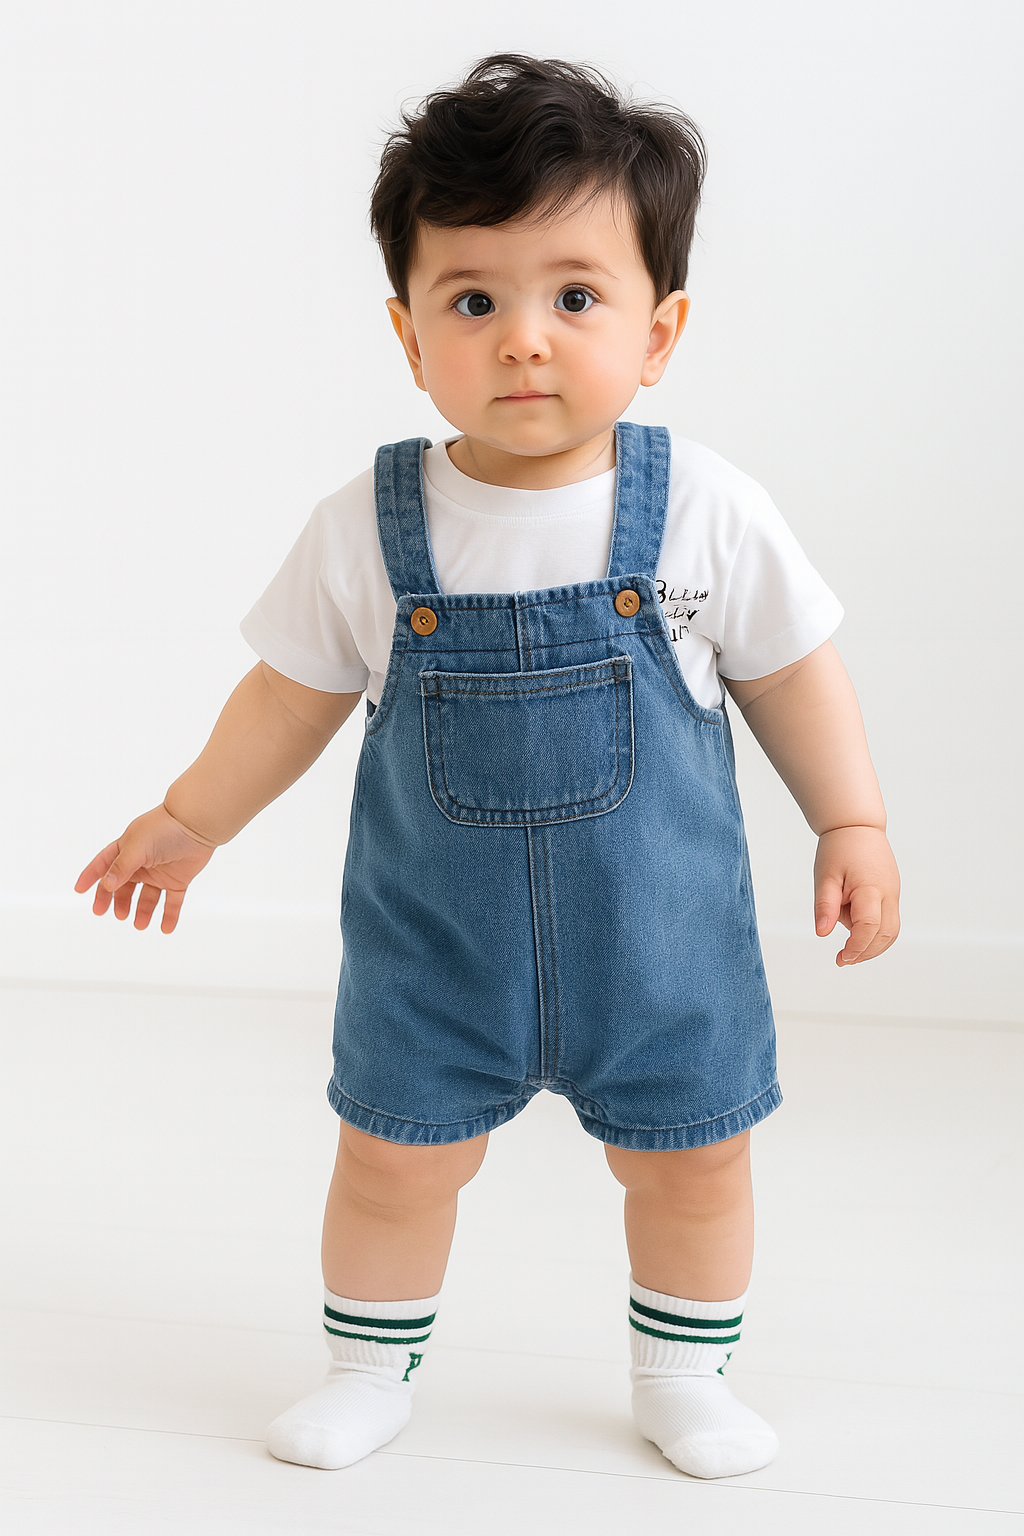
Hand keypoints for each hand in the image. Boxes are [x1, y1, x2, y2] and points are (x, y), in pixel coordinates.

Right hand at [74, 804, 216, 933]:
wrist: (196, 825)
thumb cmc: (164, 829)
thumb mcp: (137, 847)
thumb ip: (121, 867)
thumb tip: (106, 886)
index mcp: (127, 849)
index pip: (103, 865)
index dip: (90, 876)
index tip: (79, 890)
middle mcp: (141, 862)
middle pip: (123, 886)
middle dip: (115, 900)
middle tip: (113, 915)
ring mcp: (160, 873)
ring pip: (147, 897)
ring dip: (142, 912)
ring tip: (139, 924)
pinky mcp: (178, 880)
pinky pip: (172, 902)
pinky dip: (169, 916)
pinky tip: (165, 929)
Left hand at [813, 825, 899, 965]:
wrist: (857, 827)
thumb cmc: (840, 848)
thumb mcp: (825, 876)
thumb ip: (825, 905)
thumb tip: (821, 933)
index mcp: (872, 889)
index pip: (869, 927)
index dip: (857, 947)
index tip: (841, 957)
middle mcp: (889, 894)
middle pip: (886, 935)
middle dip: (866, 952)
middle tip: (842, 959)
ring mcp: (894, 894)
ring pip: (892, 931)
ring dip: (873, 946)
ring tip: (849, 950)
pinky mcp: (892, 894)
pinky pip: (889, 921)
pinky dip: (876, 934)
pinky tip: (856, 933)